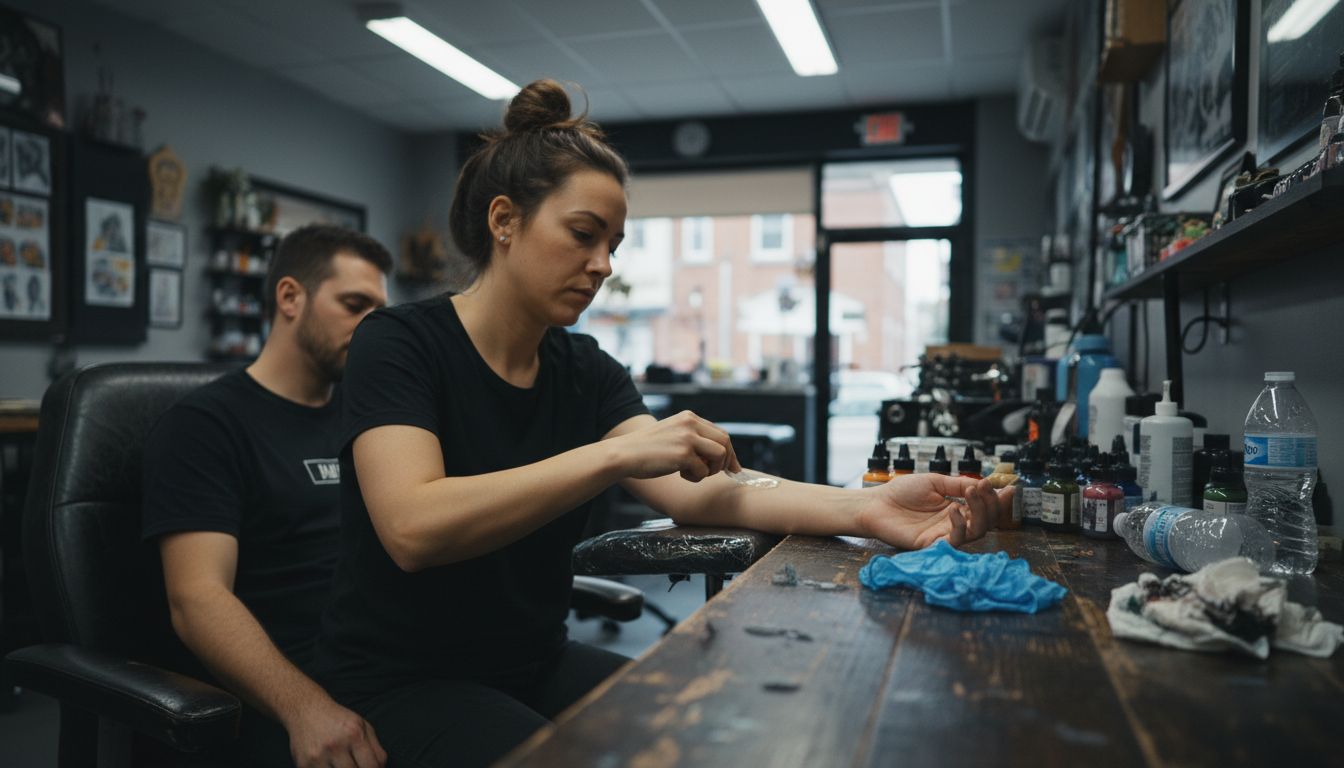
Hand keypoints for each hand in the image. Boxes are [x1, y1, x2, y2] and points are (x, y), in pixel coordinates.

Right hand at [286, 694, 385, 767]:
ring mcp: (318, 756)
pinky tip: (329, 764)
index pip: (371, 766)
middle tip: (356, 764)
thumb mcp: (363, 726)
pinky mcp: (304, 764)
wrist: (306, 710)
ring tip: (342, 764)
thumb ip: (376, 749)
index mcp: (354, 734)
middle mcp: (336, 745)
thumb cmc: (338, 720)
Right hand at [611, 410, 741, 481]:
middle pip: (725, 442)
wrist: (624, 454)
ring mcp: (687, 438)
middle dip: (726, 461)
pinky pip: (703, 470)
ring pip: (720, 455)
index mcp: (689, 417)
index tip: (732, 467)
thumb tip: (719, 454)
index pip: (720, 433)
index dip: (729, 452)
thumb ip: (693, 438)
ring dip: (711, 469)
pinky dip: (696, 477)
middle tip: (719, 474)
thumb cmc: (647, 450)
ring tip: (693, 473)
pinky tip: (680, 475)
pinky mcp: (683, 454)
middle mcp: (690, 424)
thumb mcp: (673, 435)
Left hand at [856, 474, 1011, 549]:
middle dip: (991, 504)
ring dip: (980, 513)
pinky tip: (953, 509)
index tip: (1007, 487)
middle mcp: (953, 523)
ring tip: (971, 493)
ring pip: (976, 532)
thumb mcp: (934, 482)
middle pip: (986, 521)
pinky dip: (959, 524)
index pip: (983, 508)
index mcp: (955, 508)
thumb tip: (981, 483)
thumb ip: (957, 485)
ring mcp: (944, 535)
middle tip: (985, 488)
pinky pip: (954, 540)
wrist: (875, 503)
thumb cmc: (900, 492)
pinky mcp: (932, 544)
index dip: (997, 500)